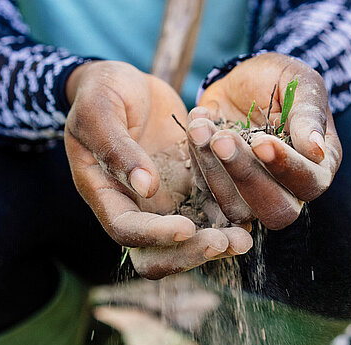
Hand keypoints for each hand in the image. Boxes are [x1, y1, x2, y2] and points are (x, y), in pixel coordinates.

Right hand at [64, 61, 251, 278]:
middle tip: (223, 243)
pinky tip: (250, 214)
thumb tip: (146, 189)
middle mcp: (137, 206)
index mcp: (105, 193)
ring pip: (190, 239)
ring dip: (217, 243)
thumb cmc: (104, 91)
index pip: (127, 230)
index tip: (186, 228)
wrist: (129, 84)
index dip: (155, 236)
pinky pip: (211, 210)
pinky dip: (229, 216)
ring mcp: (166, 199)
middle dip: (190, 253)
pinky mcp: (191, 186)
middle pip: (158, 252)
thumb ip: (117, 148)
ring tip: (244, 237)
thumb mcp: (100, 111)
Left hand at [187, 52, 341, 229]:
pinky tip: (196, 125)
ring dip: (214, 171)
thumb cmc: (278, 81)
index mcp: (318, 166)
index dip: (286, 167)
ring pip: (237, 209)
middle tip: (222, 140)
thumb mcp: (299, 84)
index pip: (310, 183)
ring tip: (201, 128)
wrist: (242, 82)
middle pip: (275, 210)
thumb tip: (317, 151)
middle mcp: (290, 189)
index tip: (261, 141)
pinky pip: (207, 193)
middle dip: (246, 175)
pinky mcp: (223, 190)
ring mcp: (253, 195)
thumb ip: (309, 114)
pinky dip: (197, 161)